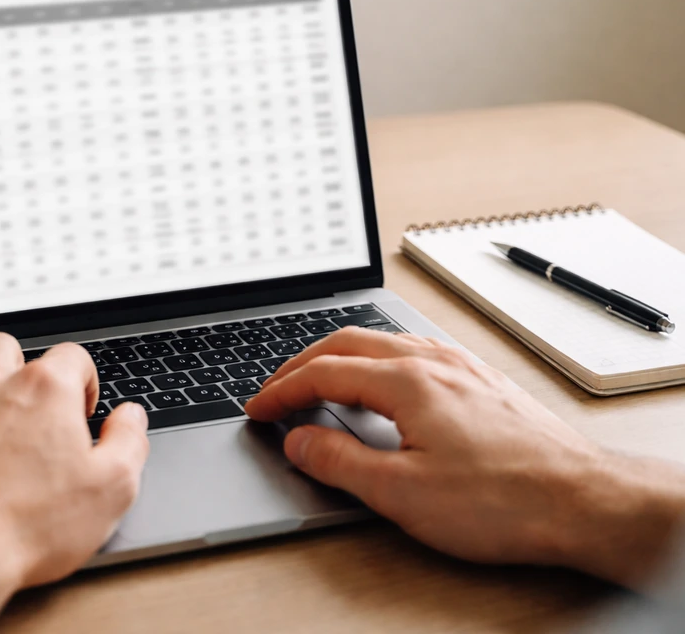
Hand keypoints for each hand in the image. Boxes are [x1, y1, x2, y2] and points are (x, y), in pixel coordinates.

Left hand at [0, 333, 149, 633]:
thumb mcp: (111, 489)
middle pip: (7, 345)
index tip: (79, 413)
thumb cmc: (26, 525)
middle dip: (21, 368)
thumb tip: (131, 419)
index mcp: (46, 389)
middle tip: (29, 406)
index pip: (73, 356)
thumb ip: (129, 442)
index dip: (83, 382)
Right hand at [245, 327, 684, 586]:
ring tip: (317, 381)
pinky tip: (379, 384)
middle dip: (302, 364)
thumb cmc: (504, 499)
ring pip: (381, 341)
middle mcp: (432, 361)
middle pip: (347, 343)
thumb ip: (339, 462)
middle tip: (276, 390)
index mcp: (407, 381)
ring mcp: (459, 366)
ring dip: (338, 356)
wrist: (584, 501)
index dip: (282, 390)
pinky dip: (374, 361)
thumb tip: (300, 441)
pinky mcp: (479, 380)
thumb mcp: (402, 493)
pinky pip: (411, 351)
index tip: (259, 408)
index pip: (323, 372)